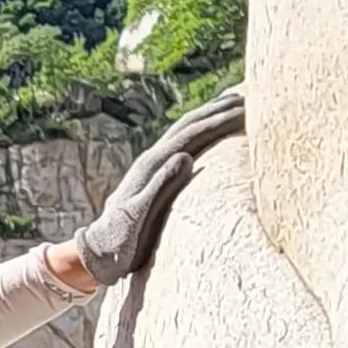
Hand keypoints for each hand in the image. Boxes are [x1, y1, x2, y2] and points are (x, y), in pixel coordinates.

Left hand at [75, 89, 245, 286]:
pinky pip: (183, 145)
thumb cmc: (120, 239)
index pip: (191, 134)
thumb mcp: (139, 215)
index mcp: (151, 165)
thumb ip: (161, 186)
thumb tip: (186, 156)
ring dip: (209, 114)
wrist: (98, 251)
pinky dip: (200, 131)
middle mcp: (152, 159)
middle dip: (218, 109)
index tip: (245, 108)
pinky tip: (209, 132)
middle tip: (249, 95)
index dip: (218, 120)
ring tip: (234, 102)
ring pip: (185, 130)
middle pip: (189, 124)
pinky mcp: (154, 174)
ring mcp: (152, 165)